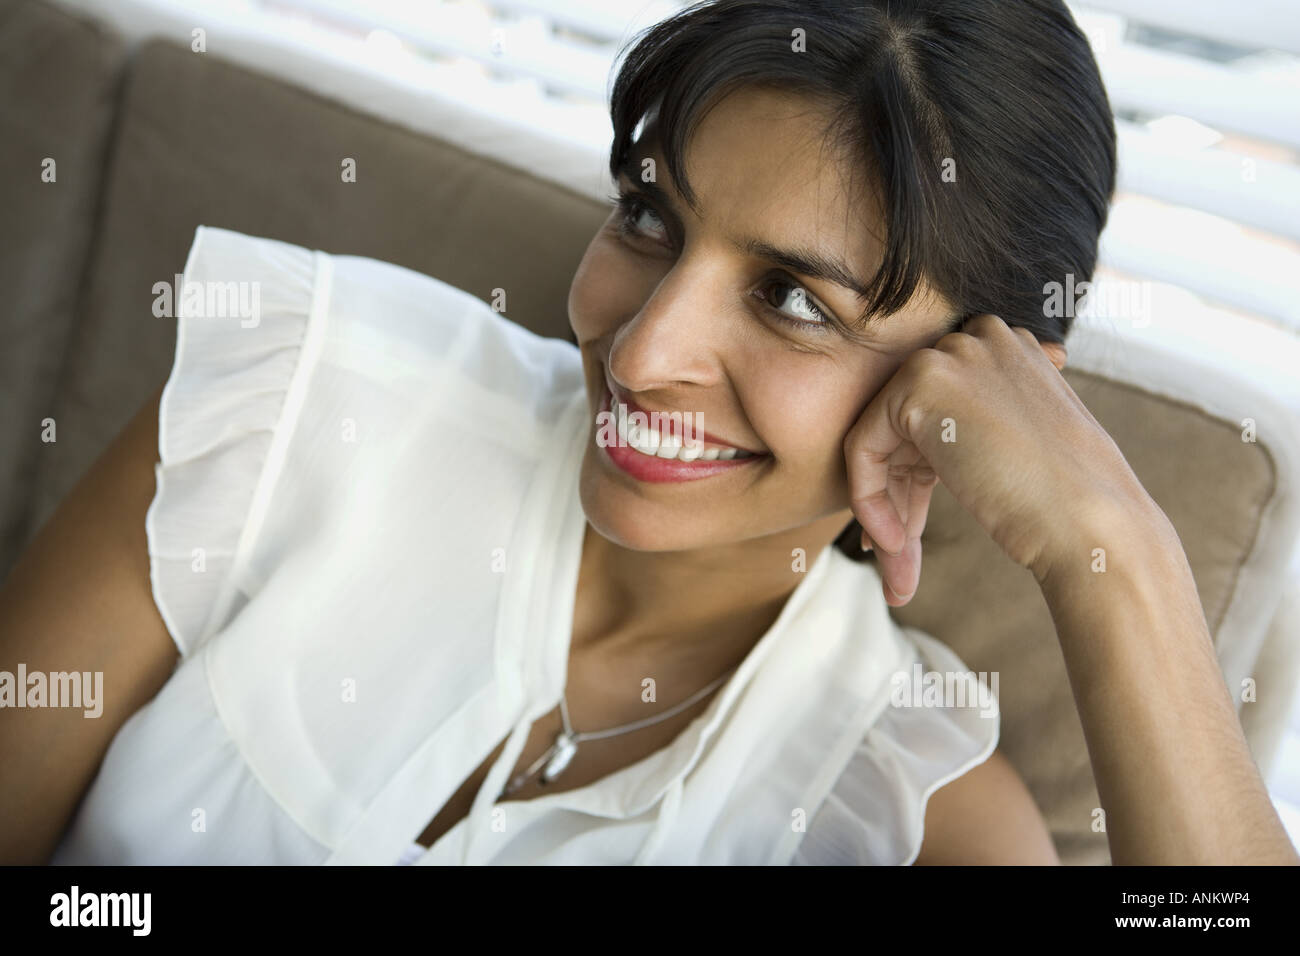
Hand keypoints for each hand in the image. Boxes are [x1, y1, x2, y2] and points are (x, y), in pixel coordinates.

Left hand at [843, 313, 1150, 605]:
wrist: (1093, 524)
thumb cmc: (1070, 504)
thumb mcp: (1024, 449)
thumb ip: (978, 432)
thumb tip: (937, 445)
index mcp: (1008, 352)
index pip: (935, 414)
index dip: (919, 479)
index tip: (913, 533)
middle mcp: (979, 339)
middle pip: (903, 427)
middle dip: (899, 497)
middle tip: (901, 560)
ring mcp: (950, 355)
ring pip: (879, 439)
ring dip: (885, 509)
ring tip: (900, 569)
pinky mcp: (919, 384)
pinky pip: (864, 447)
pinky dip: (870, 500)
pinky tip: (895, 544)